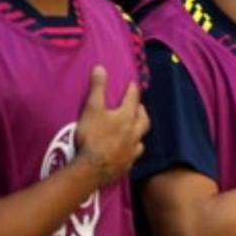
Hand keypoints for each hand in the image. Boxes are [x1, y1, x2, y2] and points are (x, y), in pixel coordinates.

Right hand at [74, 66, 149, 186]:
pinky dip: (133, 148)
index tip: (133, 84)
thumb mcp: (92, 109)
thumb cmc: (92, 136)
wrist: (92, 167)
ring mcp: (132, 149)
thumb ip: (97, 89)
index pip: (132, 100)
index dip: (133, 91)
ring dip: (140, 130)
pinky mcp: (127, 163)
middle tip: (139, 106)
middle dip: (141, 110)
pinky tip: (130, 149)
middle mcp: (133, 132)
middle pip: (143, 119)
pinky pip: (134, 153)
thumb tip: (100, 68)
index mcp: (126, 117)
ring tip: (136, 127)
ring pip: (141, 137)